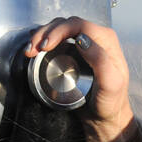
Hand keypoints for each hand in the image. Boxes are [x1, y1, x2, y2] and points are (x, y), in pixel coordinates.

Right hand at [25, 16, 134, 141]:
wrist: (104, 117)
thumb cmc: (110, 102)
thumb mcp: (110, 84)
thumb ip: (100, 60)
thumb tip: (81, 39)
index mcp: (106, 40)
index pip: (79, 25)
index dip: (59, 31)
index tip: (45, 45)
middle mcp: (95, 38)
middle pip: (66, 24)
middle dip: (46, 33)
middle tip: (34, 48)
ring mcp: (82, 44)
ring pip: (58, 29)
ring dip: (41, 36)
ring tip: (30, 50)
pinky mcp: (72, 52)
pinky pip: (55, 40)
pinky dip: (42, 43)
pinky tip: (34, 50)